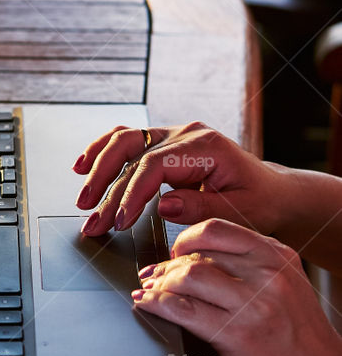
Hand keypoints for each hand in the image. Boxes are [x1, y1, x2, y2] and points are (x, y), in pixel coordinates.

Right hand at [74, 121, 286, 238]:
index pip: (153, 166)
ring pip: (122, 139)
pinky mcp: (164, 143)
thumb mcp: (241, 213)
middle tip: (92, 220)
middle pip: (131, 150)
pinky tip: (83, 166)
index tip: (119, 221)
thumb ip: (202, 209)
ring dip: (97, 167)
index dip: (131, 194)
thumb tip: (163, 204)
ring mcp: (173, 135)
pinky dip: (102, 152)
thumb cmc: (260, 202)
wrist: (271, 191)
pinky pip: (126, 140)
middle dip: (105, 186)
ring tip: (83, 199)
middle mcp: (186, 134)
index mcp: (205, 147)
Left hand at [132, 218, 341, 355]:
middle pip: (198, 253)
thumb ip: (250, 263)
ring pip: (187, 277)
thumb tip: (198, 254)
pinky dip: (156, 304)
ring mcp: (252, 304)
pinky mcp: (236, 335)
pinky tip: (147, 304)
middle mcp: (266, 274)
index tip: (175, 251)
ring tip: (150, 290)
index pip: (216, 228)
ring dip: (159, 284)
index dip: (185, 238)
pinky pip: (183, 311)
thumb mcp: (287, 281)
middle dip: (166, 264)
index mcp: (276, 254)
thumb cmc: (302, 332)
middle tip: (153, 274)